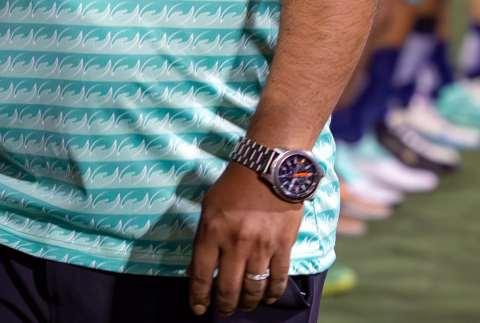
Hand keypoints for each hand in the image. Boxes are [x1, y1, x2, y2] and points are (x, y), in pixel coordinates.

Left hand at [187, 164, 303, 316]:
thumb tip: (197, 269)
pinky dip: (273, 293)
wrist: (267, 171)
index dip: (198, 297)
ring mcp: (261, 247)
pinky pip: (278, 279)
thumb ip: (203, 240)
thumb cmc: (232, 188)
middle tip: (222, 312)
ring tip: (243, 306)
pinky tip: (268, 298)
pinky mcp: (282, 247)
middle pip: (228, 288)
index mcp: (211, 233)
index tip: (198, 309)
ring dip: (247, 302)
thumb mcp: (208, 210)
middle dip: (224, 305)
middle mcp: (235, 244)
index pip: (201, 275)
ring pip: (254, 288)